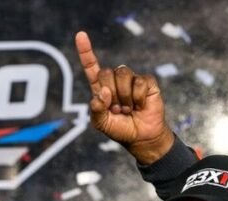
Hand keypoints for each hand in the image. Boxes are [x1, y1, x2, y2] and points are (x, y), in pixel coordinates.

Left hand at [74, 30, 174, 164]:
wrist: (141, 137)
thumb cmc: (119, 129)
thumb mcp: (101, 123)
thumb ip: (96, 109)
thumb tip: (103, 92)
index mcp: (101, 88)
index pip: (91, 67)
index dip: (85, 51)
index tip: (80, 36)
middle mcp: (115, 81)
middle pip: (107, 72)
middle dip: (111, 93)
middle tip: (117, 109)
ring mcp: (131, 80)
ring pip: (123, 75)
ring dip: (125, 97)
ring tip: (128, 109)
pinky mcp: (147, 82)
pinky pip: (139, 82)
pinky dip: (138, 98)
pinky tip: (140, 106)